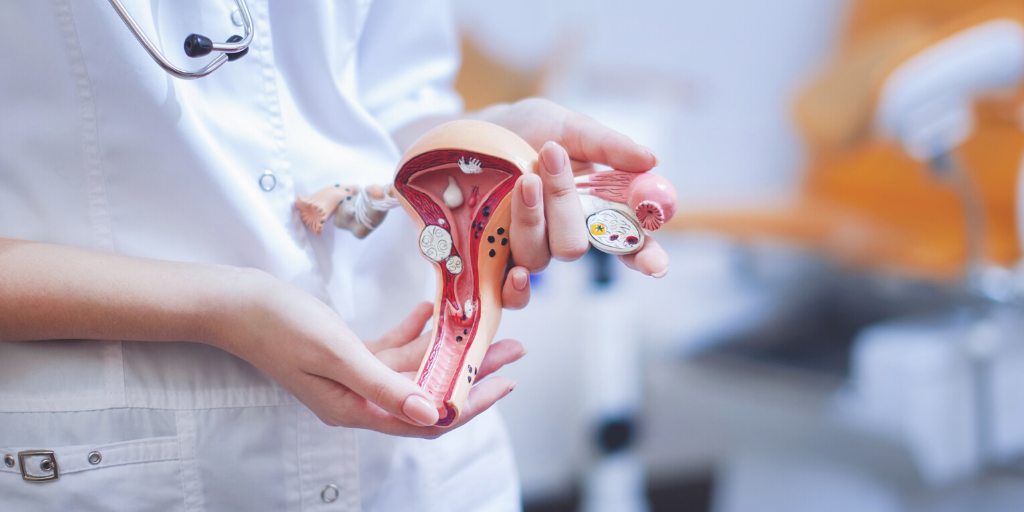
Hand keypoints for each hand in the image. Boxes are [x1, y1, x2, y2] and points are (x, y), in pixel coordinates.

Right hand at [214, 271, 521, 436]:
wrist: (234, 303)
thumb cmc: (279, 326)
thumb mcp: (337, 355)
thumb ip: (385, 384)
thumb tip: (434, 413)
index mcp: (356, 408)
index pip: (427, 418)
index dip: (470, 403)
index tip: (505, 382)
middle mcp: (358, 397)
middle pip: (428, 391)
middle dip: (471, 371)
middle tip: (510, 348)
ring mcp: (352, 375)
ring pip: (413, 367)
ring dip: (447, 347)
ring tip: (483, 325)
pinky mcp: (345, 353)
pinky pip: (390, 349)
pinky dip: (412, 332)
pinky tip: (430, 312)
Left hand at [477, 98, 670, 277]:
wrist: (473, 133)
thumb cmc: (527, 130)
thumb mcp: (568, 127)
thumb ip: (607, 146)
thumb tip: (651, 160)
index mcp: (593, 208)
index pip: (628, 242)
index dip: (646, 256)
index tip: (657, 265)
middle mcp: (565, 234)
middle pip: (576, 246)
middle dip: (565, 205)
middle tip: (552, 158)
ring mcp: (531, 249)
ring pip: (541, 258)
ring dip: (533, 219)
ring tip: (523, 179)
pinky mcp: (496, 261)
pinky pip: (513, 294)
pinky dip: (517, 289)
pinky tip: (515, 271)